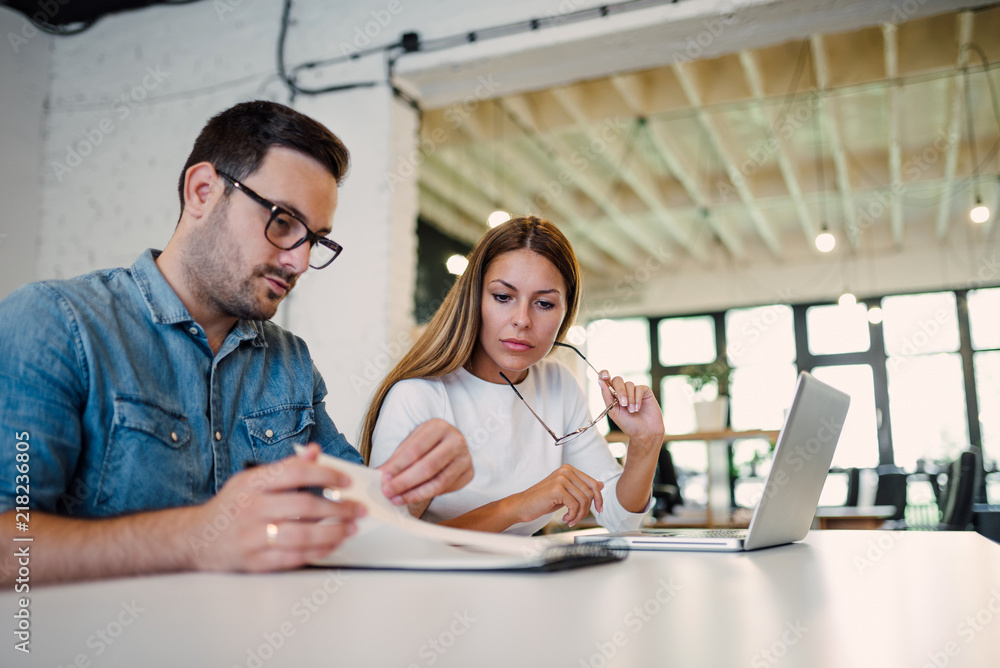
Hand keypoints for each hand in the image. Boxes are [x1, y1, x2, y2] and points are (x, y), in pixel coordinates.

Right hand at [190, 444, 364, 572]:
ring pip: (302, 535)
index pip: (296, 473)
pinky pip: (294, 558)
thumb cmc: (230, 507)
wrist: (196, 539)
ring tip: (350, 528)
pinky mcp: (256, 561)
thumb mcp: (251, 479)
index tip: (346, 482)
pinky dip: (318, 552)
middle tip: (357, 509)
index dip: (326, 476)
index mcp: (252, 484)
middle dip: (338, 508)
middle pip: (304, 506)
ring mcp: (253, 537)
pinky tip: (332, 544)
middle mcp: (252, 509)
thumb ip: (285, 467)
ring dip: (333, 532)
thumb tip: (315, 451)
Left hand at [376, 418, 473, 505]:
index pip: (416, 448)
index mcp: (439, 427)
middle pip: (428, 466)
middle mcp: (456, 441)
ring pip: (438, 482)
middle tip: (388, 491)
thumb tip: (381, 474)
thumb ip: (397, 457)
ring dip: (414, 493)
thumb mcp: (412, 441)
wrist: (450, 443)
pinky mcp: (468, 474)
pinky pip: (445, 489)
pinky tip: (411, 497)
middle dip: (405, 481)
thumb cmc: (428, 442)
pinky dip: (425, 495)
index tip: (384, 476)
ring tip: (397, 498)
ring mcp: (465, 458)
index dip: (399, 464)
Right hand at [509, 464, 603, 526]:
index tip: (599, 509)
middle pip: (590, 493)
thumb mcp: (565, 493)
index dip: (599, 498)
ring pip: (583, 500)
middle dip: (587, 510)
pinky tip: (565, 518)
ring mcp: (561, 478)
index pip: (592, 483)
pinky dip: (572, 515)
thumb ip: (581, 487)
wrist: (522, 505)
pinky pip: (574, 505)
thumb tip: (600, 484)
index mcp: (569, 469)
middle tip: (577, 518)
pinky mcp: (557, 488)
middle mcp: (566, 471)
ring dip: (579, 515)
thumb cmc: (542, 500)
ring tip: (570, 519)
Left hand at [599, 372, 663, 457]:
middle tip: (623, 403)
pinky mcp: (644, 391)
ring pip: (629, 384)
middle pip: (617, 380)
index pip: (606, 380)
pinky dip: (637, 398)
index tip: (604, 376)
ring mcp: (634, 390)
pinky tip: (637, 408)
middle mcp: (623, 391)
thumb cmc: (628, 424)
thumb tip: (600, 382)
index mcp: (613, 395)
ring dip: (629, 398)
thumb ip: (607, 397)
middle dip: (619, 391)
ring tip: (632, 410)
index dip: (604, 374)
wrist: (644, 433)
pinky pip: (639, 388)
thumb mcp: (614, 411)